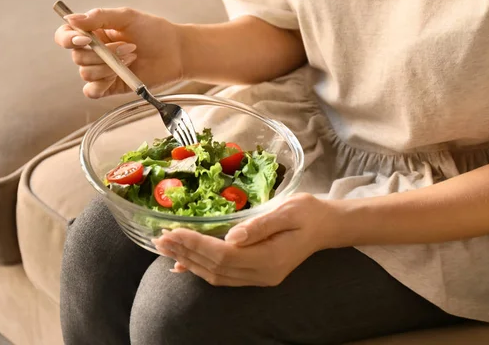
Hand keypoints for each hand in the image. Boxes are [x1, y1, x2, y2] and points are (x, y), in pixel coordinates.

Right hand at [54, 8, 183, 98]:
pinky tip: (118, 76)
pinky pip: (91, 92)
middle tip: (129, 47)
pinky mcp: (111, 87)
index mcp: (94, 32)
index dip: (68, 39)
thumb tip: (70, 19)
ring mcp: (102, 71)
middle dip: (103, 53)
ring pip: (85, 73)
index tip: (85, 39)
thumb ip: (98, 17)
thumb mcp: (126, 17)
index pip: (65, 36)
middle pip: (77, 57)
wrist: (176, 52)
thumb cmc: (154, 31)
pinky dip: (101, 85)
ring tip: (132, 58)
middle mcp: (94, 52)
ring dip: (108, 66)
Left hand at [152, 193, 340, 286]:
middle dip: (186, 253)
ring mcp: (260, 278)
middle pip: (216, 268)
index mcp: (270, 258)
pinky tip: (184, 264)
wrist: (328, 227)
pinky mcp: (258, 274)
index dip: (196, 245)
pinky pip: (224, 277)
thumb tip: (231, 236)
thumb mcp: (289, 210)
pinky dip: (201, 269)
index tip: (173, 232)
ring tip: (166, 248)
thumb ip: (260, 224)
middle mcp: (262, 274)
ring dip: (189, 261)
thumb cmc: (309, 212)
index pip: (223, 255)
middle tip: (160, 239)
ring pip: (217, 275)